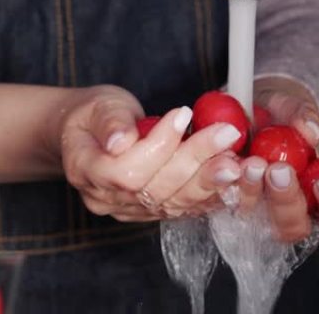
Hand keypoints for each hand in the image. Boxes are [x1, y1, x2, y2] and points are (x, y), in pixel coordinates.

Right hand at [58, 86, 242, 221]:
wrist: (87, 133)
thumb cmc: (92, 115)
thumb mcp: (97, 106)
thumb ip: (110, 122)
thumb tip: (121, 141)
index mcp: (84, 170)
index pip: (125, 171)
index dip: (159, 146)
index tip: (183, 113)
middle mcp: (105, 198)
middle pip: (154, 189)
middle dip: (194, 160)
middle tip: (225, 133)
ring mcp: (127, 209)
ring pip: (173, 203)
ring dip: (208, 180)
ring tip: (234, 157)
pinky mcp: (149, 211)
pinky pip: (182, 208)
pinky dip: (209, 194)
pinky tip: (232, 179)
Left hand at [236, 76, 318, 241]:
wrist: (246, 105)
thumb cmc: (280, 114)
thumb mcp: (295, 106)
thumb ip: (302, 117)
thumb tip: (308, 131)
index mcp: (318, 194)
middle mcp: (287, 208)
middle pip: (292, 225)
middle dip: (285, 198)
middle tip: (278, 171)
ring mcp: (253, 207)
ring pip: (255, 217)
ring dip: (252, 192)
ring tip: (250, 164)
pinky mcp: (223, 196)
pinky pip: (220, 200)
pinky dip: (222, 183)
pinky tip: (224, 162)